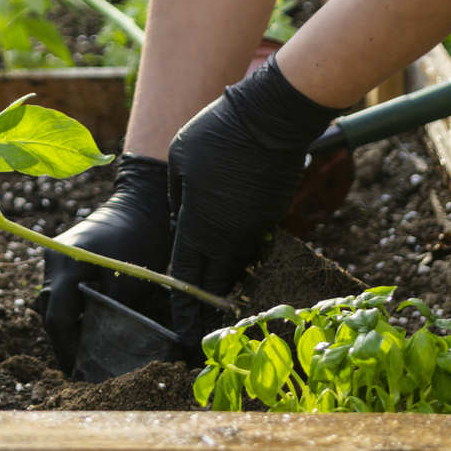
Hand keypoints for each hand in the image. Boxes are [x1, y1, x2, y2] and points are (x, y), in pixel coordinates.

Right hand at [36, 154, 171, 375]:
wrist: (143, 206)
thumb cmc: (139, 242)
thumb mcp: (127, 286)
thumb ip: (108, 317)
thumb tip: (102, 350)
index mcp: (64, 265)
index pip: (56, 318)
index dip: (66, 349)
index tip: (76, 373)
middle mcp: (52, 260)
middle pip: (49, 311)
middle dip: (63, 341)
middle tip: (79, 369)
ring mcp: (55, 256)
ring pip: (52, 301)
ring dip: (65, 325)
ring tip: (82, 351)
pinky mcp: (64, 256)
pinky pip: (60, 289)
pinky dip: (70, 309)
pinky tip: (85, 325)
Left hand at [166, 55, 345, 343]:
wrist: (269, 119)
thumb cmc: (215, 134)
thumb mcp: (179, 160)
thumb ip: (176, 198)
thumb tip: (179, 222)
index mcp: (199, 224)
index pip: (187, 276)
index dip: (183, 305)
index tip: (181, 329)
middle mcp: (230, 234)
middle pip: (215, 280)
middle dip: (206, 308)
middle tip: (200, 331)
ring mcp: (257, 227)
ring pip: (238, 262)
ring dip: (228, 282)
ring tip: (219, 305)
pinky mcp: (275, 216)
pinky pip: (254, 241)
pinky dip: (244, 252)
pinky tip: (238, 260)